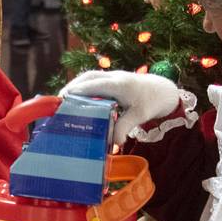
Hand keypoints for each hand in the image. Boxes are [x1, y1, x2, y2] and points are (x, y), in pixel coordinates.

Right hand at [59, 70, 180, 144]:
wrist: (162, 90)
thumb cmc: (151, 102)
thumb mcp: (140, 116)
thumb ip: (125, 127)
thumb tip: (114, 143)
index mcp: (119, 85)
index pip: (94, 85)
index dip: (78, 90)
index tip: (63, 98)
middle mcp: (113, 77)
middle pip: (88, 77)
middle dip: (72, 87)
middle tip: (59, 100)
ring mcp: (112, 76)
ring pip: (89, 77)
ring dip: (76, 85)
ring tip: (64, 99)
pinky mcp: (111, 80)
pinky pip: (93, 80)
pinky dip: (83, 86)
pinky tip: (77, 98)